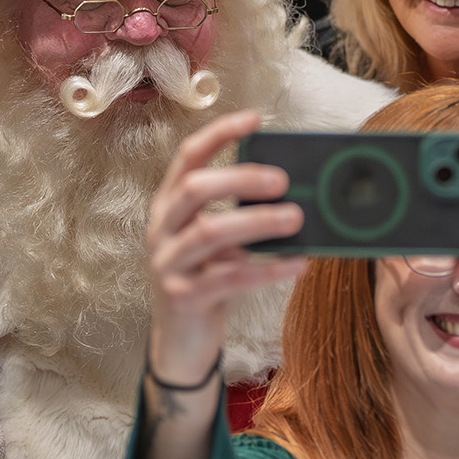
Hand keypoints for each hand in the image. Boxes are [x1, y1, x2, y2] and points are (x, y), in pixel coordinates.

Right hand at [145, 110, 306, 382]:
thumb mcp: (220, 244)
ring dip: (258, 221)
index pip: (187, 158)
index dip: (219, 134)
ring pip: (210, 232)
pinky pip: (229, 277)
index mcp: (168, 207)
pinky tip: (298, 264)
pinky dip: (267, 268)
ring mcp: (167, 263)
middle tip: (283, 180)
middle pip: (195, 189)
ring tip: (296, 217)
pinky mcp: (182, 297)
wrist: (183, 341)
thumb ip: (240, 217)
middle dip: (239, 178)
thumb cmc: (208, 281)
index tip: (255, 118)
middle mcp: (161, 230)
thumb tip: (296, 194)